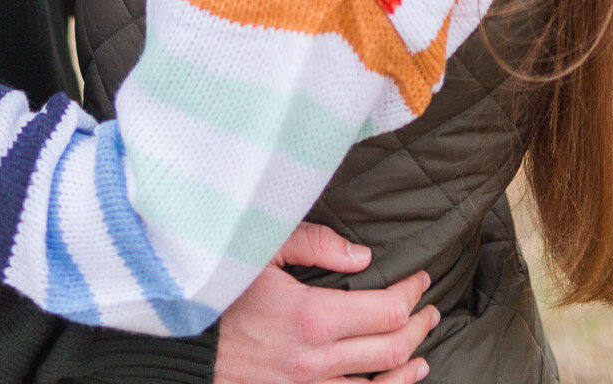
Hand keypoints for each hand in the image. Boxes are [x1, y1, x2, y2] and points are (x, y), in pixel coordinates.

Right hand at [215, 224, 436, 383]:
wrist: (182, 346)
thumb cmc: (222, 291)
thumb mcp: (261, 252)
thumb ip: (314, 245)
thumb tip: (362, 255)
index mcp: (312, 318)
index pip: (386, 311)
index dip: (411, 295)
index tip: (420, 279)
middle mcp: (316, 361)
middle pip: (391, 350)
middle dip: (418, 326)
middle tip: (429, 309)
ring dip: (407, 368)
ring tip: (422, 351)